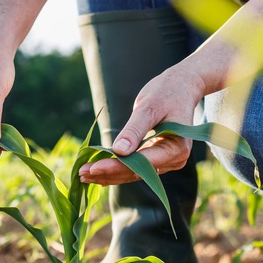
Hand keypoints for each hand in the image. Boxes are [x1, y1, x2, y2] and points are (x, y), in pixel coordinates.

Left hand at [78, 63, 205, 184]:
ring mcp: (166, 161)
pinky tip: (96, 171)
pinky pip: (135, 167)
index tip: (93, 168)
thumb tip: (118, 151)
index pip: (142, 163)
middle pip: (136, 172)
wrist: (181, 87)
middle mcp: (174, 160)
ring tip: (83, 175)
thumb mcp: (149, 107)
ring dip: (108, 175)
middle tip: (81, 173)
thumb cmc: (167, 92)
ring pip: (133, 174)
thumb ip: (134, 129)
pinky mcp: (157, 159)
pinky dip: (116, 168)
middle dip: (108, 173)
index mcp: (176, 148)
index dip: (116, 167)